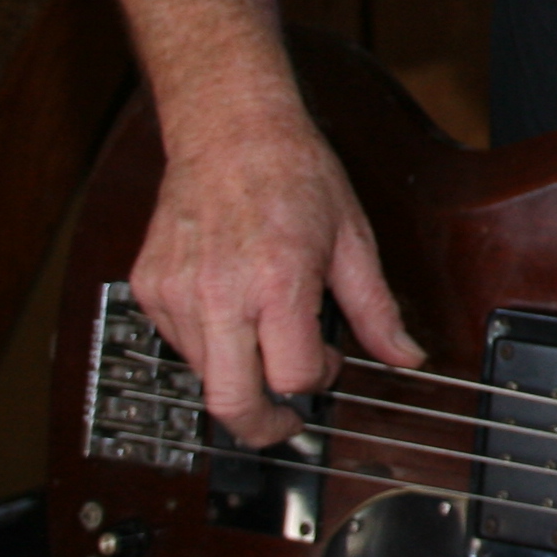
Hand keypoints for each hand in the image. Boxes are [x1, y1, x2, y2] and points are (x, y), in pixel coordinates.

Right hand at [128, 99, 421, 447]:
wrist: (229, 130)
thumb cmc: (294, 175)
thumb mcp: (352, 240)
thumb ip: (377, 309)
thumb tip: (407, 357)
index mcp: (277, 284)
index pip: (293, 378)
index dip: (319, 381)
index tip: (328, 363)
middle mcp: (219, 295)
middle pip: (231, 403)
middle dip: (262, 426)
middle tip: (284, 421)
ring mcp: (176, 294)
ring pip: (205, 376)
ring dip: (239, 373)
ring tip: (264, 332)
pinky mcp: (149, 288)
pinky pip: (179, 343)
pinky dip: (209, 343)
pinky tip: (231, 308)